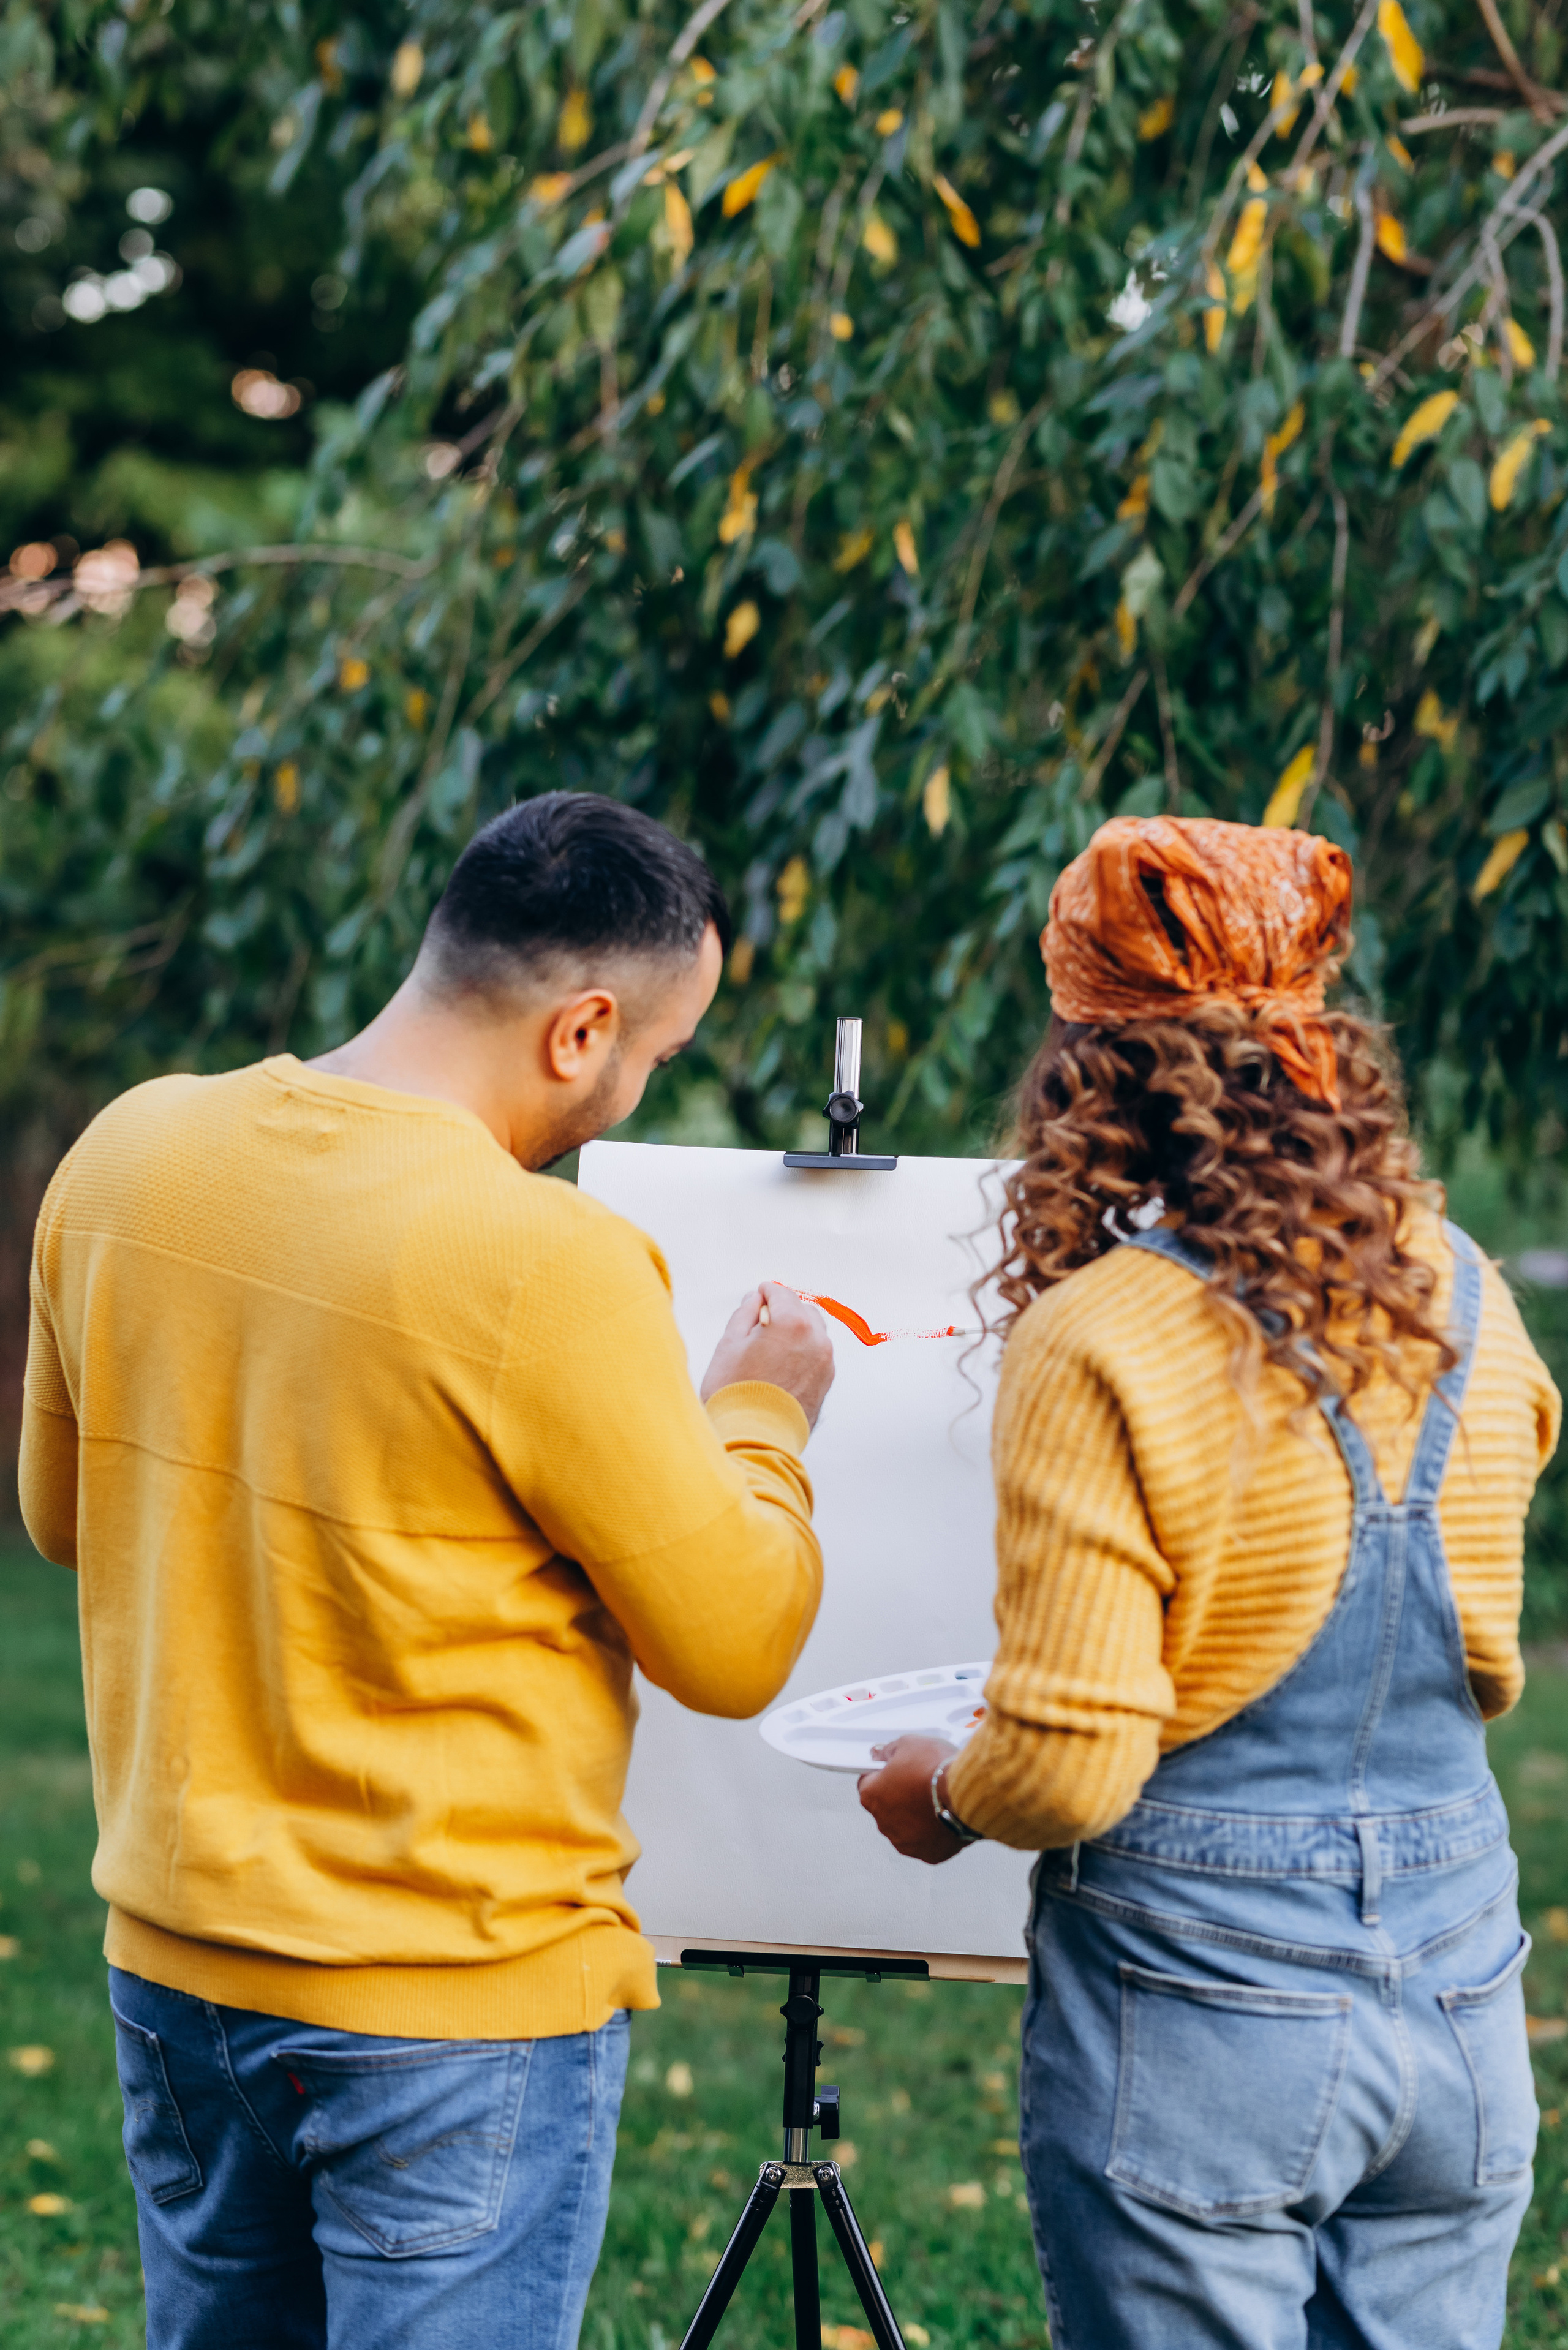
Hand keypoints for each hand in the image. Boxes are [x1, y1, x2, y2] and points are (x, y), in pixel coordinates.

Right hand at [699, 1283, 835, 1431]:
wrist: (755, 1439)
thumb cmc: (736, 1392)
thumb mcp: (729, 1344)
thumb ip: (745, 1315)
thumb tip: (756, 1299)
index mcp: (792, 1322)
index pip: (781, 1293)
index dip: (765, 1293)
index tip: (757, 1297)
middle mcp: (816, 1338)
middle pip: (802, 1310)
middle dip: (784, 1311)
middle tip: (761, 1325)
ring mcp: (825, 1362)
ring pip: (814, 1333)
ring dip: (796, 1331)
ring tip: (772, 1348)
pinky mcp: (826, 1382)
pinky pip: (817, 1355)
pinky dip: (803, 1352)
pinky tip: (782, 1366)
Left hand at [857, 1735, 967, 1863]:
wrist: (964, 1794)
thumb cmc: (936, 1770)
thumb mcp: (908, 1744)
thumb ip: (889, 1751)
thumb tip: (881, 1754)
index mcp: (871, 1795)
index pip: (868, 1782)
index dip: (883, 1773)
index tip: (895, 1769)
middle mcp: (883, 1823)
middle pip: (887, 1806)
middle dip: (900, 1795)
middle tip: (920, 1781)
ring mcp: (905, 1841)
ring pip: (906, 1826)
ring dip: (915, 1815)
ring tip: (936, 1799)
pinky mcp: (927, 1854)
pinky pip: (926, 1841)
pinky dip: (933, 1831)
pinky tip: (944, 1815)